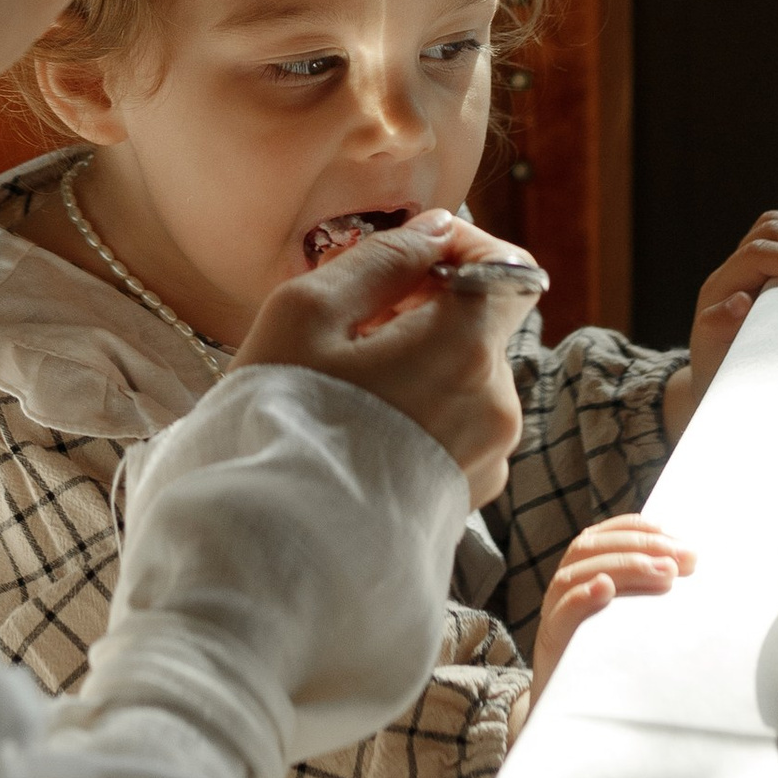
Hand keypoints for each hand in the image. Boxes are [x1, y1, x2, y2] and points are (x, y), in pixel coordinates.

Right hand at [234, 208, 529, 502]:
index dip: (457, 246)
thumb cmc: (280, 423)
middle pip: (480, 324)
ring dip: (421, 359)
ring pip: (467, 375)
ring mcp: (487, 456)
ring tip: (350, 381)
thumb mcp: (307, 314)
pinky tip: (363, 425)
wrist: (271, 547)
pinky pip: (458, 426)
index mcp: (465, 351)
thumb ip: (382, 259)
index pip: (506, 267)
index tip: (401, 256)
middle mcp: (495, 405)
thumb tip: (435, 230)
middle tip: (352, 322)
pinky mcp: (468, 494)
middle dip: (425, 308)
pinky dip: (423, 408)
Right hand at [527, 514, 694, 708]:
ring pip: (576, 574)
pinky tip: (605, 588)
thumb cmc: (612, 655)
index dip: (638, 530)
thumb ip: (647, 589)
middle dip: (640, 548)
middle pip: (592, 548)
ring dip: (623, 566)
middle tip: (680, 561)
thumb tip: (691, 565)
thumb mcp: (630, 617)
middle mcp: (565, 585)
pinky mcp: (551, 641)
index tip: (675, 538)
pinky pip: (561, 613)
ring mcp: (554, 612)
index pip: (605, 535)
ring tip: (663, 573)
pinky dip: (582, 596)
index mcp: (583, 571)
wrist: (576, 706)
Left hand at [684, 206, 777, 405]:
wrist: (715, 374)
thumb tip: (739, 301)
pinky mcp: (761, 266)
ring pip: (777, 225)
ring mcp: (746, 264)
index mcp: (720, 287)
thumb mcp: (718, 358)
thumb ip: (721, 329)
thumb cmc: (720, 370)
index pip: (757, 254)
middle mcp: (731, 270)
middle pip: (769, 231)